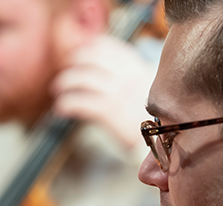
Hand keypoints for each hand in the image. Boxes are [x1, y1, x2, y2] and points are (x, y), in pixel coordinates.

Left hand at [51, 35, 157, 149]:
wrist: (165, 142)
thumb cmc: (157, 122)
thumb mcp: (151, 93)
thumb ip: (134, 81)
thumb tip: (111, 76)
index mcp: (139, 70)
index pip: (111, 47)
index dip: (92, 46)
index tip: (80, 50)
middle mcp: (128, 77)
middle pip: (93, 58)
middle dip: (75, 60)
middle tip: (65, 68)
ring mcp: (118, 93)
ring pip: (83, 78)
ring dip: (65, 82)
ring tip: (57, 89)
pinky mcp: (109, 112)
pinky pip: (80, 103)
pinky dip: (66, 104)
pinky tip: (60, 109)